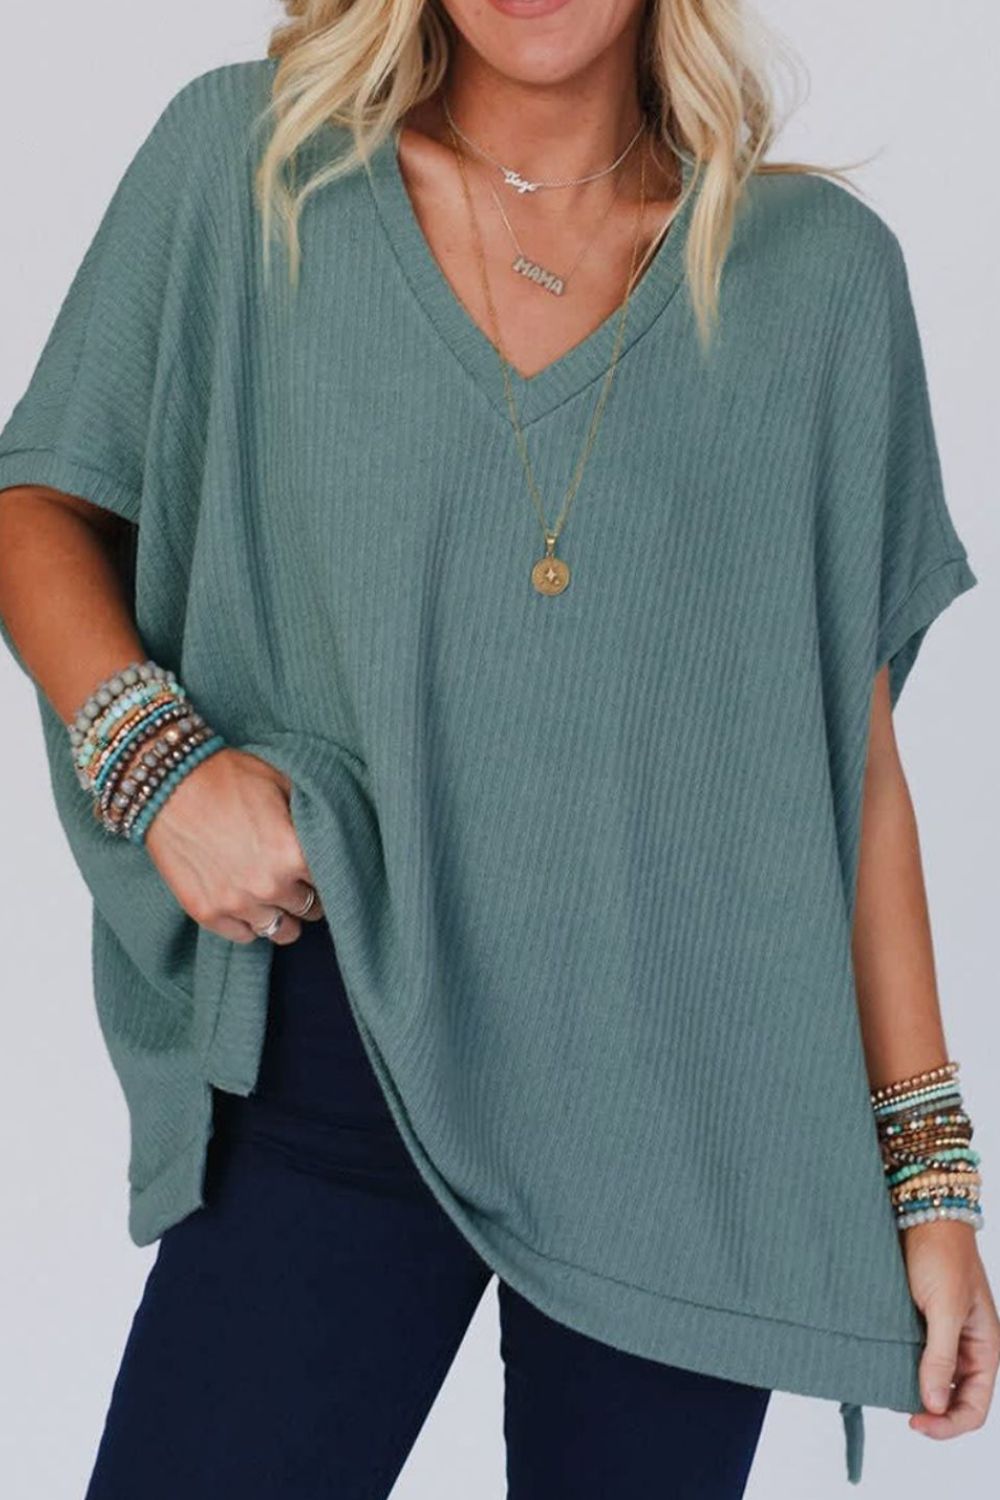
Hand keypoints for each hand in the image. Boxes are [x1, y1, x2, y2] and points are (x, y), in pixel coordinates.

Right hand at [142, 746, 324, 944]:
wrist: (167, 783)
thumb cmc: (226, 777)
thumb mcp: (281, 783)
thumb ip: (309, 816)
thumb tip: (329, 832)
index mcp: (294, 853)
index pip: (332, 882)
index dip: (330, 873)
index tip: (323, 869)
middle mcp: (270, 886)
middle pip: (310, 909)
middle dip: (308, 895)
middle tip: (300, 883)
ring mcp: (237, 904)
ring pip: (282, 931)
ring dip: (283, 915)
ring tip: (277, 900)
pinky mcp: (206, 913)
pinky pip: (243, 937)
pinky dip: (250, 925)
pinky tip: (249, 907)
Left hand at [903, 1219, 999, 1438]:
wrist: (921, 1213)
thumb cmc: (942, 1254)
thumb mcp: (944, 1307)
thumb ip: (941, 1355)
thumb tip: (933, 1404)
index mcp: (984, 1348)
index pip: (974, 1408)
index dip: (948, 1425)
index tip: (916, 1421)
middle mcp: (966, 1348)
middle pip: (954, 1401)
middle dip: (932, 1413)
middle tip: (900, 1410)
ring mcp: (943, 1336)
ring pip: (934, 1382)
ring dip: (916, 1391)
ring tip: (891, 1388)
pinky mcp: (921, 1323)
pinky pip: (916, 1358)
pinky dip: (904, 1368)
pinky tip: (886, 1367)